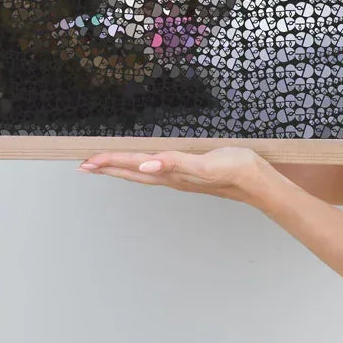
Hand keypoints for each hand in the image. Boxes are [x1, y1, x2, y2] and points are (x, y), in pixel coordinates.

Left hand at [78, 146, 274, 204]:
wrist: (257, 181)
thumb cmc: (235, 170)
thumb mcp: (205, 164)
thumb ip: (175, 163)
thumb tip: (145, 165)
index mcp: (172, 173)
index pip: (133, 166)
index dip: (110, 162)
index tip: (87, 161)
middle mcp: (171, 177)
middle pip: (132, 173)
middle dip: (107, 168)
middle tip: (84, 166)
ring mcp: (180, 177)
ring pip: (142, 173)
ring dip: (121, 169)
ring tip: (104, 167)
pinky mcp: (190, 173)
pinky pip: (157, 170)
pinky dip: (142, 167)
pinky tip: (142, 165)